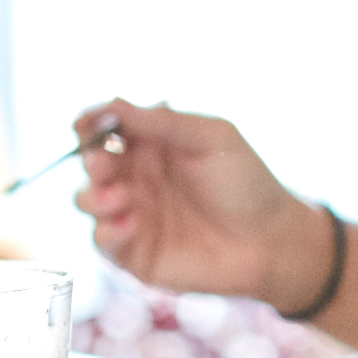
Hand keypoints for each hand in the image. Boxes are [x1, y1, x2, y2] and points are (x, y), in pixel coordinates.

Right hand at [71, 98, 325, 308]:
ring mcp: (133, 216)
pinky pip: (102, 242)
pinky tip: (129, 225)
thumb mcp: (211, 138)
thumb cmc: (247, 184)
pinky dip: (107, 232)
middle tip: (103, 163)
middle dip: (90, 160)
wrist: (272, 242)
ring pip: (87, 201)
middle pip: (91, 163)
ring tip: (121, 197)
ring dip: (93, 196)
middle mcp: (137, 178)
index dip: (89, 123)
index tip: (85, 123)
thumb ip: (163, 122)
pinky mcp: (135, 254)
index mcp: (152, 145)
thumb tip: (112, 104)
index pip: (106, 128)